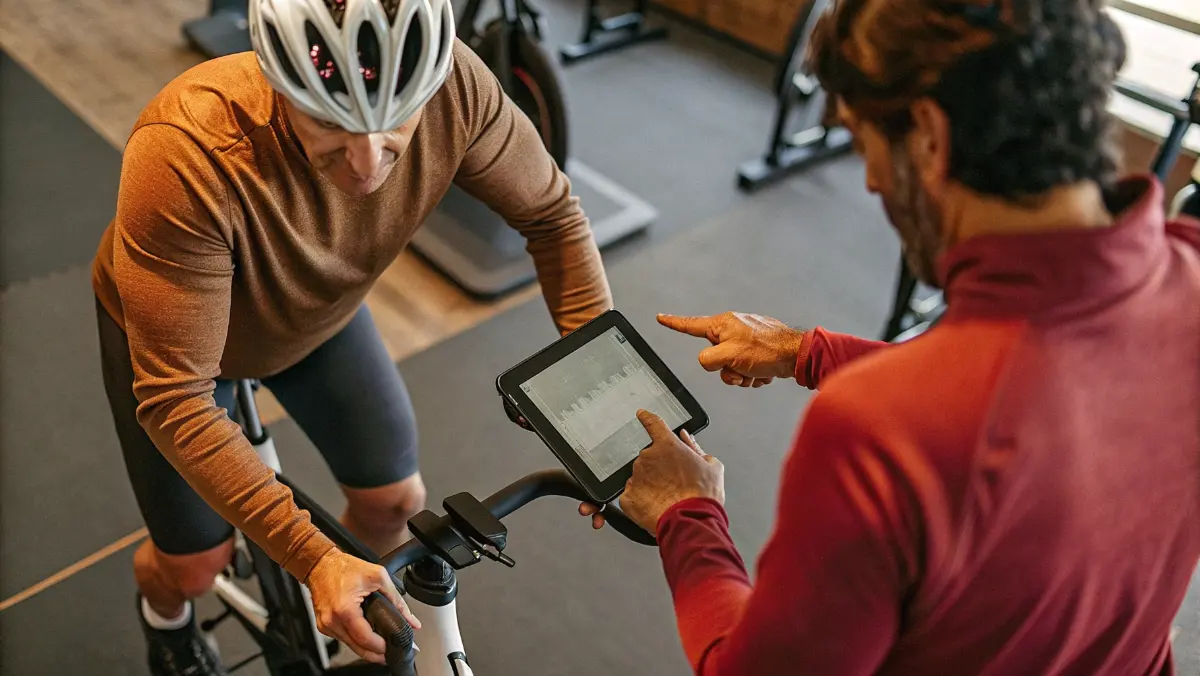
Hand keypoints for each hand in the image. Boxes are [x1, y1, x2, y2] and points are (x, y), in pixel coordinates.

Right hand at [305, 549, 419, 664]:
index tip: (394, 647)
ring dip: (366, 650)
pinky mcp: (323, 625)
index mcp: (344, 609)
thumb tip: (411, 620)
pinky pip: (342, 639)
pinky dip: (355, 641)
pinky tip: (367, 640)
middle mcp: (332, 621)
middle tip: (391, 655)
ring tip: (383, 648)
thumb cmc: (344, 567)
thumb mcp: (378, 577)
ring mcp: (326, 625)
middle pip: (357, 648)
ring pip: (350, 646)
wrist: (321, 564)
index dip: (381, 647)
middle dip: (376, 655)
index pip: (365, 638)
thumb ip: (397, 600)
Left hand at [579, 410, 724, 532]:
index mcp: (667, 446)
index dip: (647, 418)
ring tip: (667, 497)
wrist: (692, 521)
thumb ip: (696, 448)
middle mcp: (648, 457)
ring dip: (650, 484)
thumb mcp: (712, 466)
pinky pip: (632, 494)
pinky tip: (655, 505)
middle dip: (659, 468)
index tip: (641, 414)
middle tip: (674, 482)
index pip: (653, 424)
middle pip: (649, 458)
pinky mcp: (628, 496)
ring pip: (640, 476)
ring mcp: (636, 477)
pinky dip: (642, 499)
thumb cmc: (703, 496)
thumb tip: (686, 439)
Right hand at [657, 312, 804, 386]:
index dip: (673, 323)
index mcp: (722, 325)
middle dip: (726, 370)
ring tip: (755, 372)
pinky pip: (745, 368)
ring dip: (741, 375)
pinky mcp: (757, 350)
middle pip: (713, 356)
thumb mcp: (729, 356)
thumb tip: (709, 362)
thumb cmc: (767, 350)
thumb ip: (708, 360)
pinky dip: (752, 374)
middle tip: (740, 369)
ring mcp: (745, 340)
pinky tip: (764, 373)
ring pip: (729, 366)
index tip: (661, 317)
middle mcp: (732, 329)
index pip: (690, 325)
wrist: (797, 355)